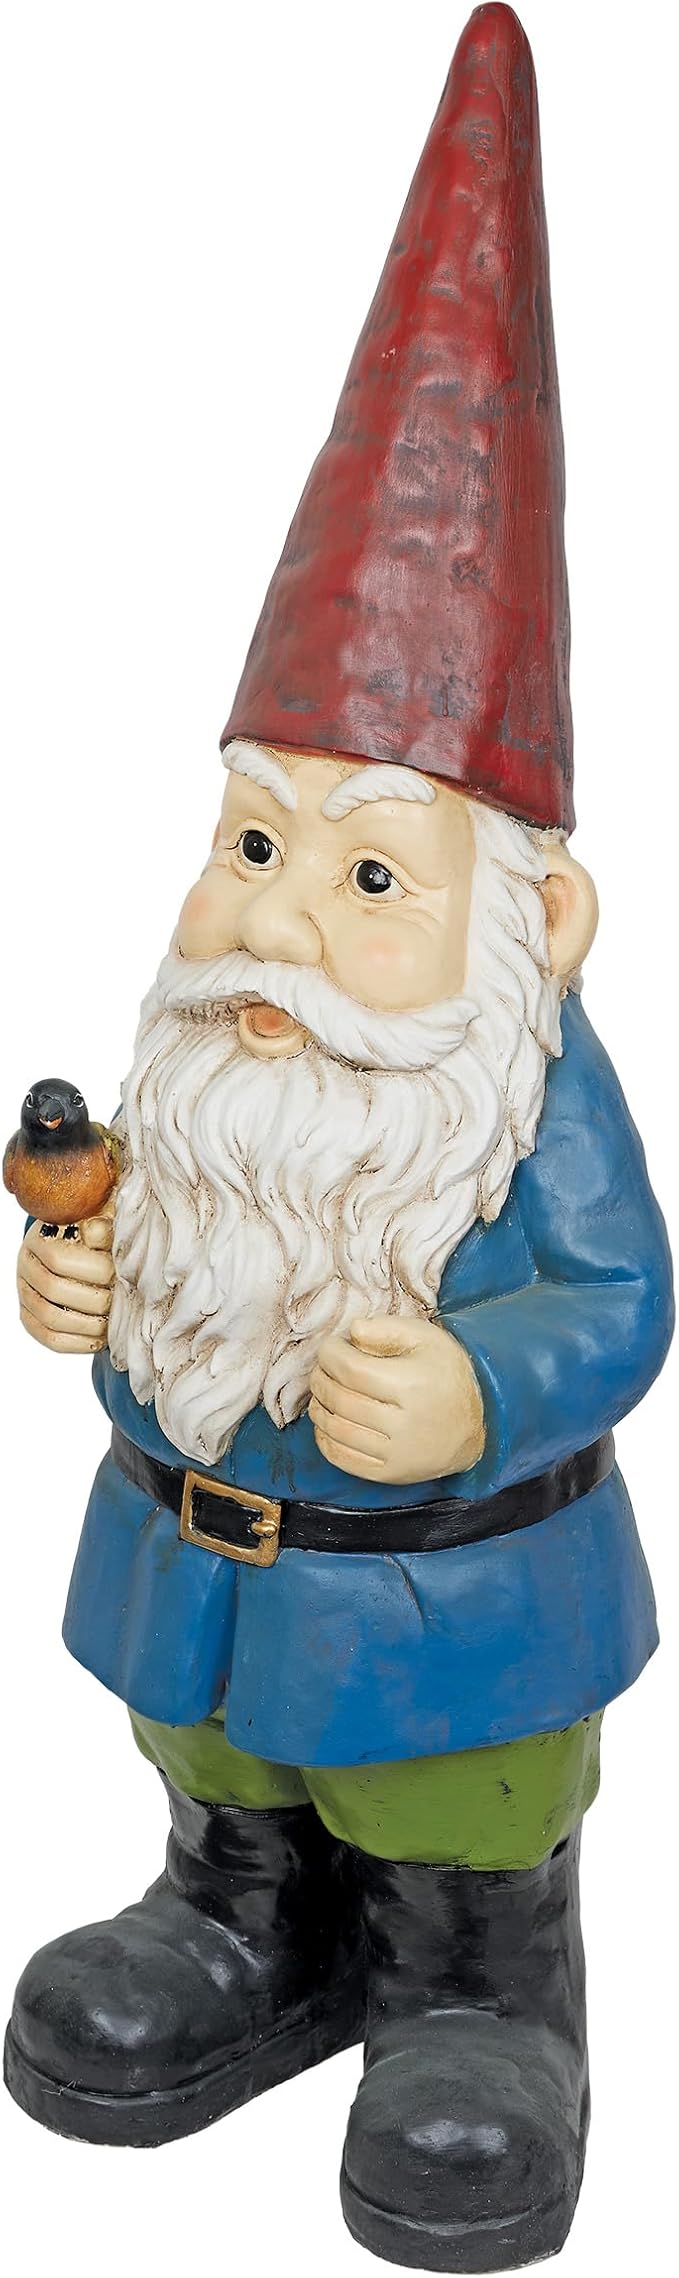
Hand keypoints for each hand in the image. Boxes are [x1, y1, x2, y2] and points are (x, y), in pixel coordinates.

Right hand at [17, 1204, 114, 1354]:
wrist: (88, 1250)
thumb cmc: (101, 1234)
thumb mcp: (105, 1221)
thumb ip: (102, 1225)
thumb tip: (97, 1232)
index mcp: (40, 1237)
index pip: (59, 1258)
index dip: (93, 1269)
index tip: (120, 1273)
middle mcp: (26, 1265)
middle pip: (54, 1290)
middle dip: (95, 1299)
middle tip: (121, 1300)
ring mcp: (26, 1294)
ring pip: (51, 1318)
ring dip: (88, 1324)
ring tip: (114, 1320)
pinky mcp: (31, 1319)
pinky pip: (51, 1339)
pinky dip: (78, 1343)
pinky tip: (101, 1338)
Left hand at [309, 1314, 484, 1484]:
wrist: (477, 1425)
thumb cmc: (446, 1375)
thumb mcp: (427, 1338)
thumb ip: (388, 1327)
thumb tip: (352, 1331)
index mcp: (412, 1385)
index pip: (351, 1370)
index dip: (330, 1355)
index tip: (331, 1348)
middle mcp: (404, 1423)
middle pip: (340, 1400)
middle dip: (320, 1379)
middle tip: (322, 1368)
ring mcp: (397, 1453)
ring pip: (336, 1430)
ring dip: (319, 1408)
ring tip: (323, 1392)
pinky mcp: (391, 1474)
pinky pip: (343, 1459)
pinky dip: (324, 1439)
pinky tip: (327, 1422)